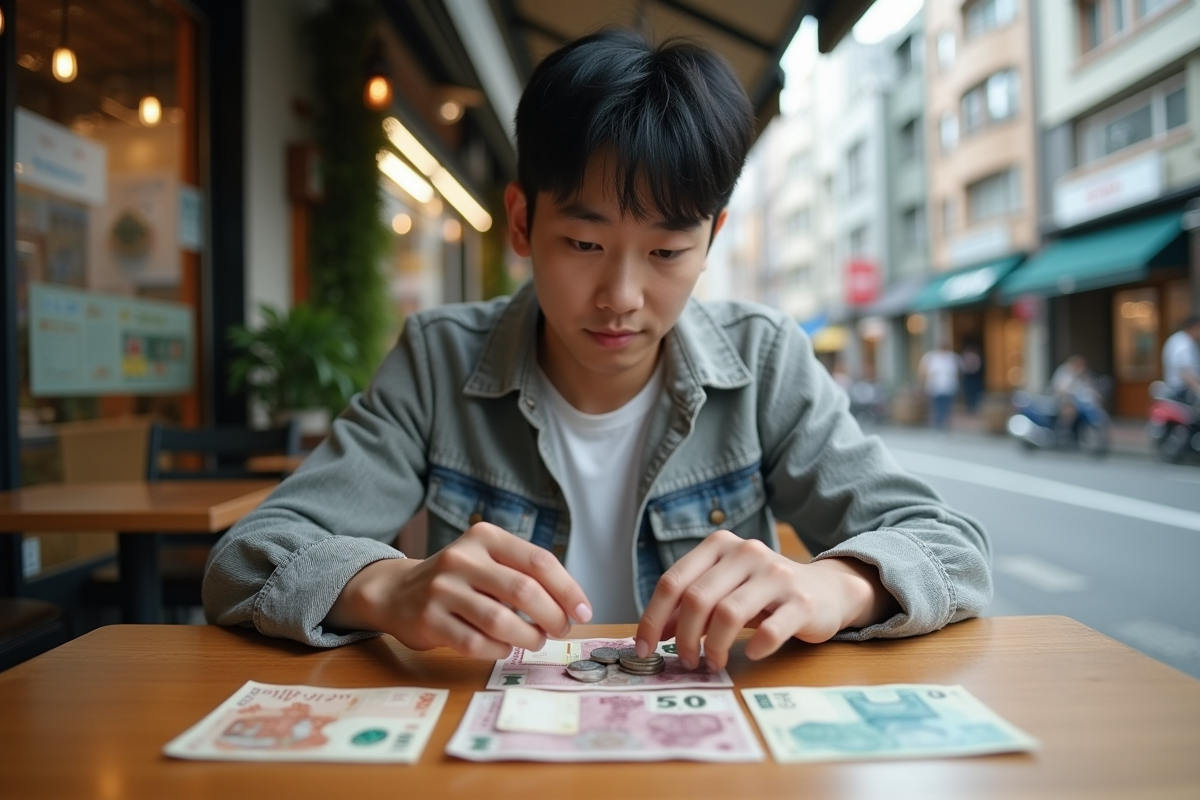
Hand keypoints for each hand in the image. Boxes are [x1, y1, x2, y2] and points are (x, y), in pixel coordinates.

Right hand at [327, 522, 591, 659]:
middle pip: (523, 590)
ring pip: (500, 620)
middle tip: (560, 630)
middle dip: (552, 616)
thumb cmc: (458, 579)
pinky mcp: (429, 620)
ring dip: (528, 637)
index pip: (539, 561)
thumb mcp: (487, 559)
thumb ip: (523, 572)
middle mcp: (461, 558)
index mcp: (484, 537)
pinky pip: (475, 643)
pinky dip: (498, 649)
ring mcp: (442, 589)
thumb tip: (572, 606)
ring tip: (535, 641)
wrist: (395, 592)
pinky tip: (504, 647)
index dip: (568, 590)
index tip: (584, 612)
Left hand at [633, 530, 895, 670]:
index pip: (672, 581)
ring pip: (728, 614)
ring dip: (714, 647)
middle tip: (685, 661)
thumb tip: (655, 633)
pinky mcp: (802, 601)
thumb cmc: (764, 594)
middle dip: (684, 637)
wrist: (826, 591)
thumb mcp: (724, 591)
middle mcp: (746, 552)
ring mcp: (776, 575)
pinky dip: (756, 647)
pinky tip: (752, 653)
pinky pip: (770, 630)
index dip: (653, 618)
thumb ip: (689, 606)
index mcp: (719, 545)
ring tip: (714, 662)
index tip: (644, 648)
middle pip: (697, 598)